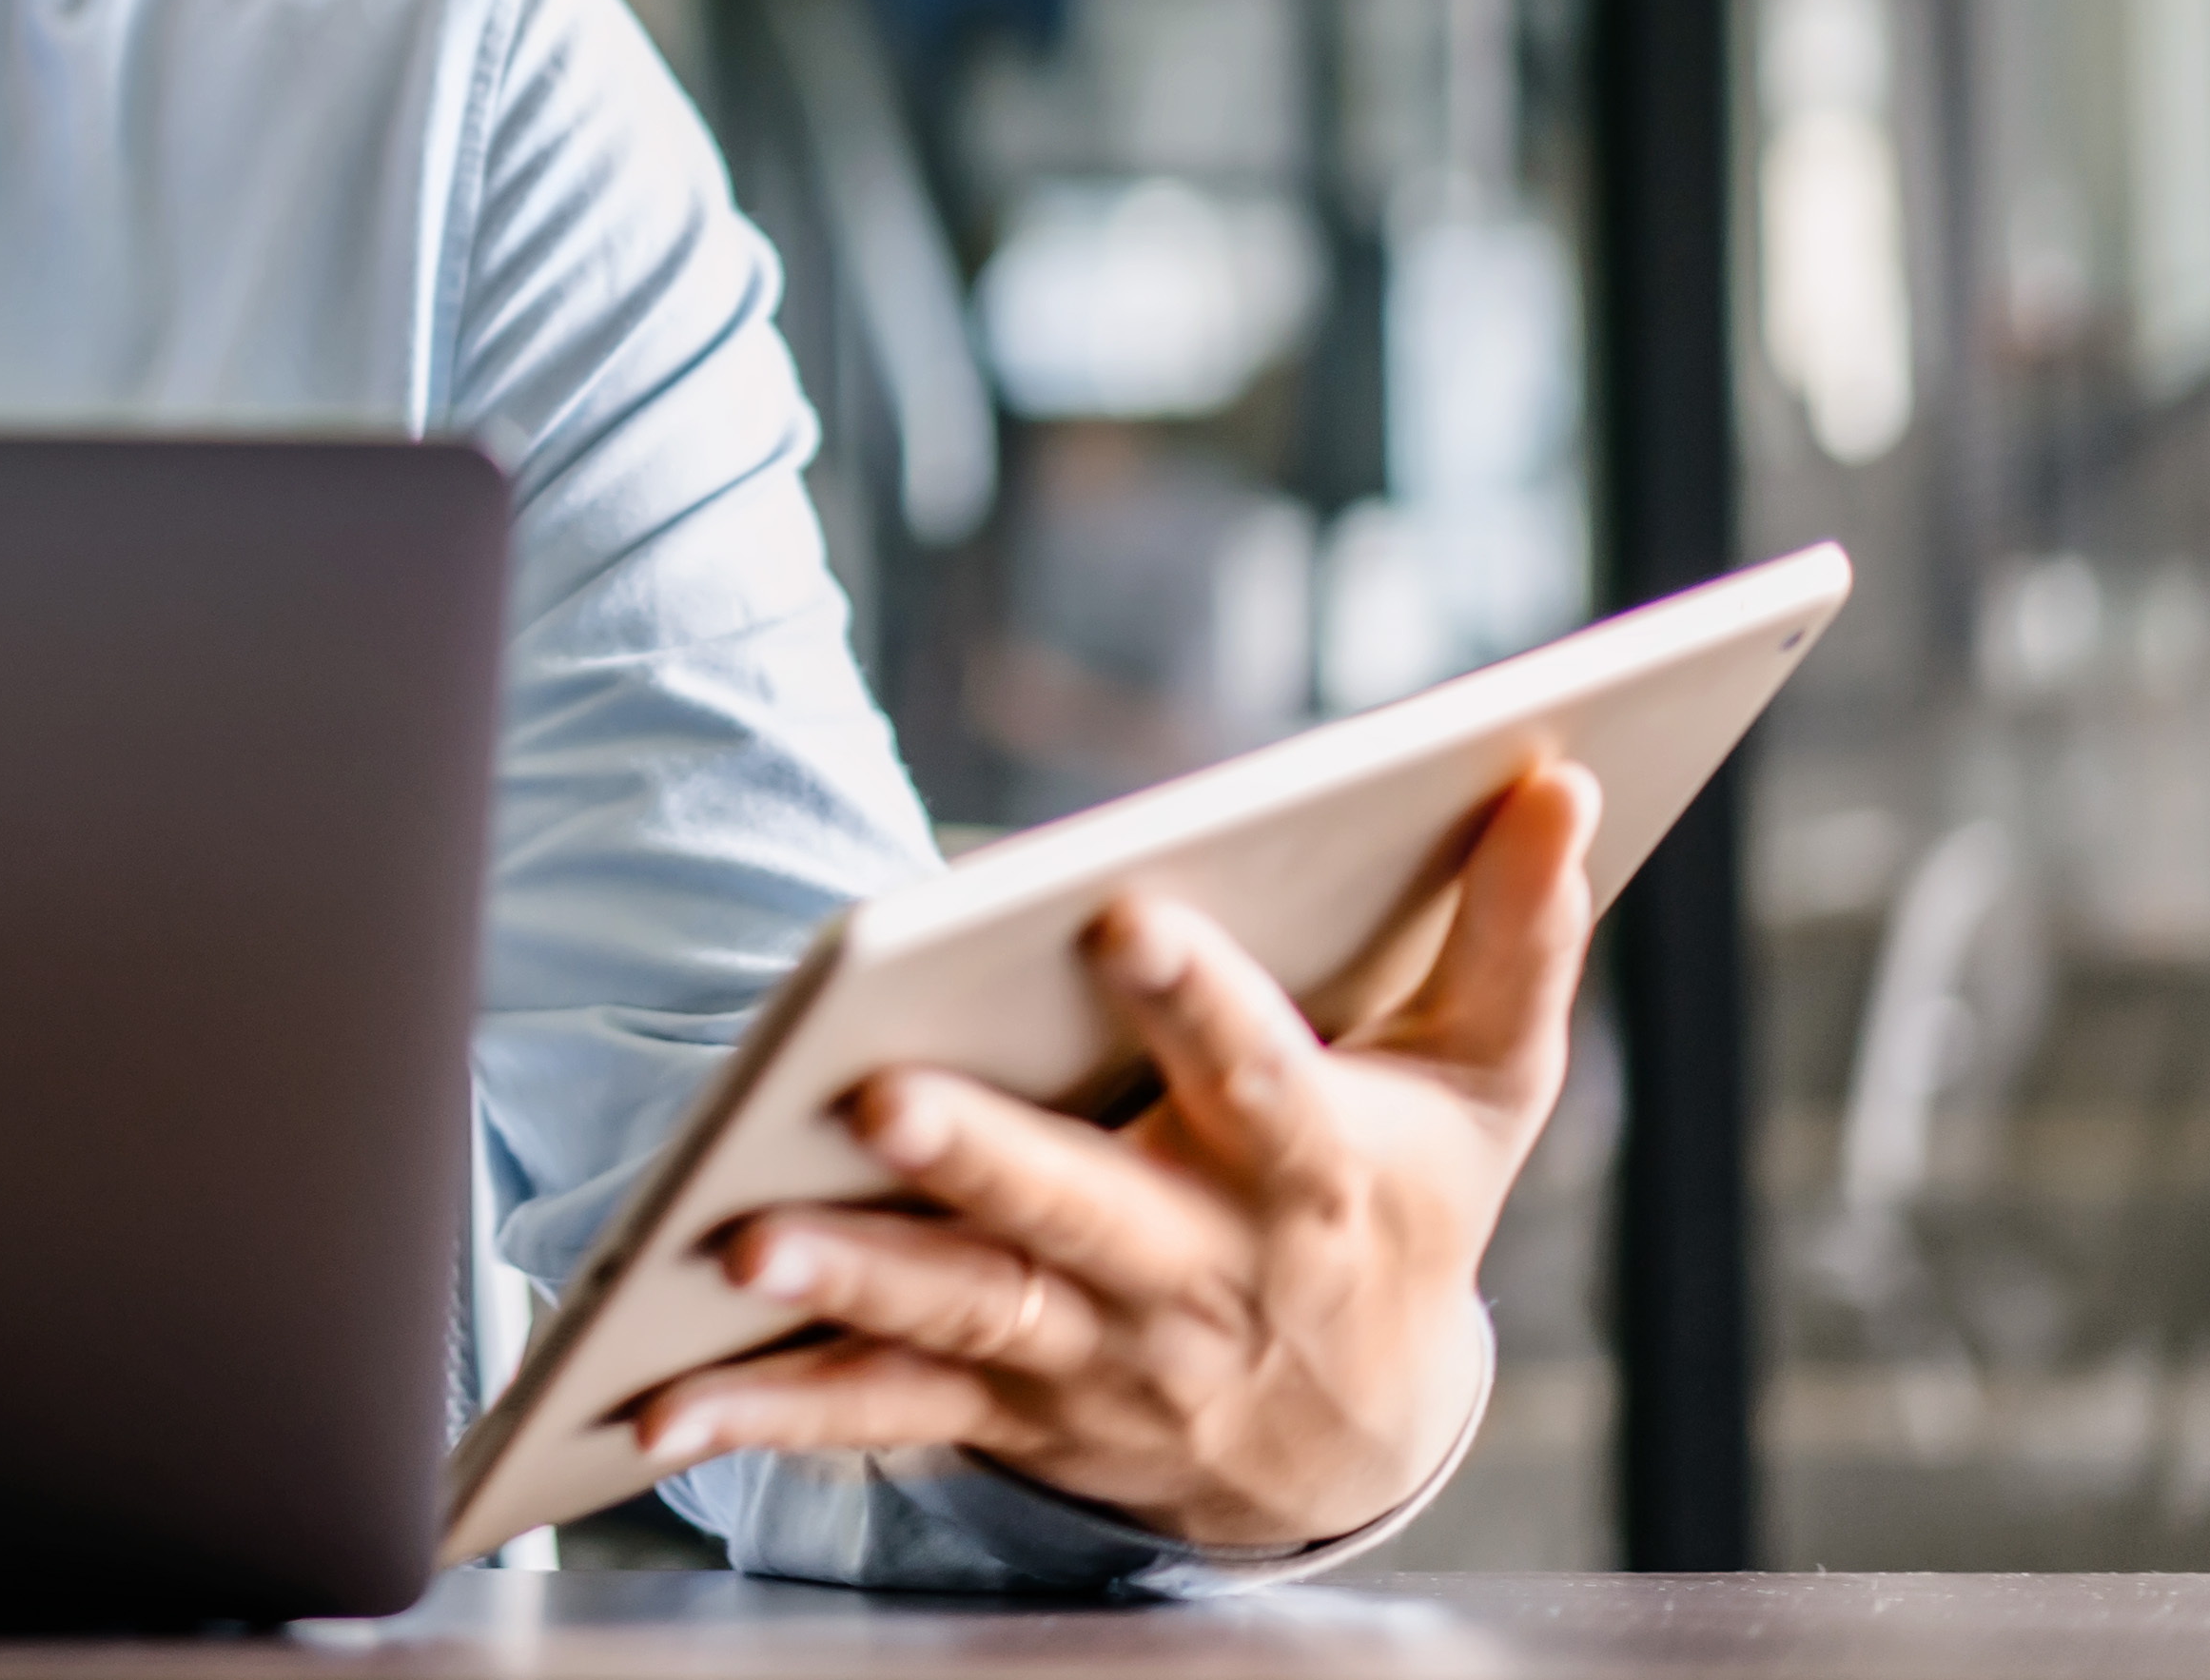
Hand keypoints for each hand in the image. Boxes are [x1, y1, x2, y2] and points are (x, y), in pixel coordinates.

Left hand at [636, 756, 1603, 1551]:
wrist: (1359, 1437)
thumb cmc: (1406, 1201)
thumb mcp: (1489, 1081)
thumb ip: (1517, 933)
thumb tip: (1553, 773)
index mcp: (1312, 1175)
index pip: (1261, 1080)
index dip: (1199, 1004)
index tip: (1128, 913)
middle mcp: (1197, 1275)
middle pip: (1080, 1213)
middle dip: (982, 1160)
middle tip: (880, 1094)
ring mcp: (1092, 1355)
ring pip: (962, 1314)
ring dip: (852, 1281)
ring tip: (744, 1239)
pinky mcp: (1005, 1410)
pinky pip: (880, 1414)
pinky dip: (767, 1414)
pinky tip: (657, 1400)